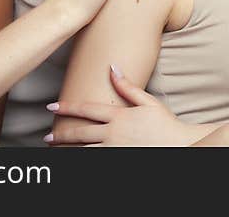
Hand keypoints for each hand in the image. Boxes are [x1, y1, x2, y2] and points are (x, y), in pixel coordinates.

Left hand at [45, 65, 202, 145]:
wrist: (180, 146)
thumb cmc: (165, 124)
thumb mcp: (148, 101)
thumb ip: (127, 86)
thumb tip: (113, 67)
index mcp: (119, 116)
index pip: (86, 110)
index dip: (67, 107)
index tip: (52, 106)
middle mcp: (113, 134)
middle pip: (80, 134)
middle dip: (61, 134)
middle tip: (48, 136)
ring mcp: (115, 150)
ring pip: (85, 151)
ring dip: (70, 150)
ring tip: (58, 150)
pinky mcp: (119, 160)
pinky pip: (97, 160)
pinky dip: (85, 158)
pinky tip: (76, 158)